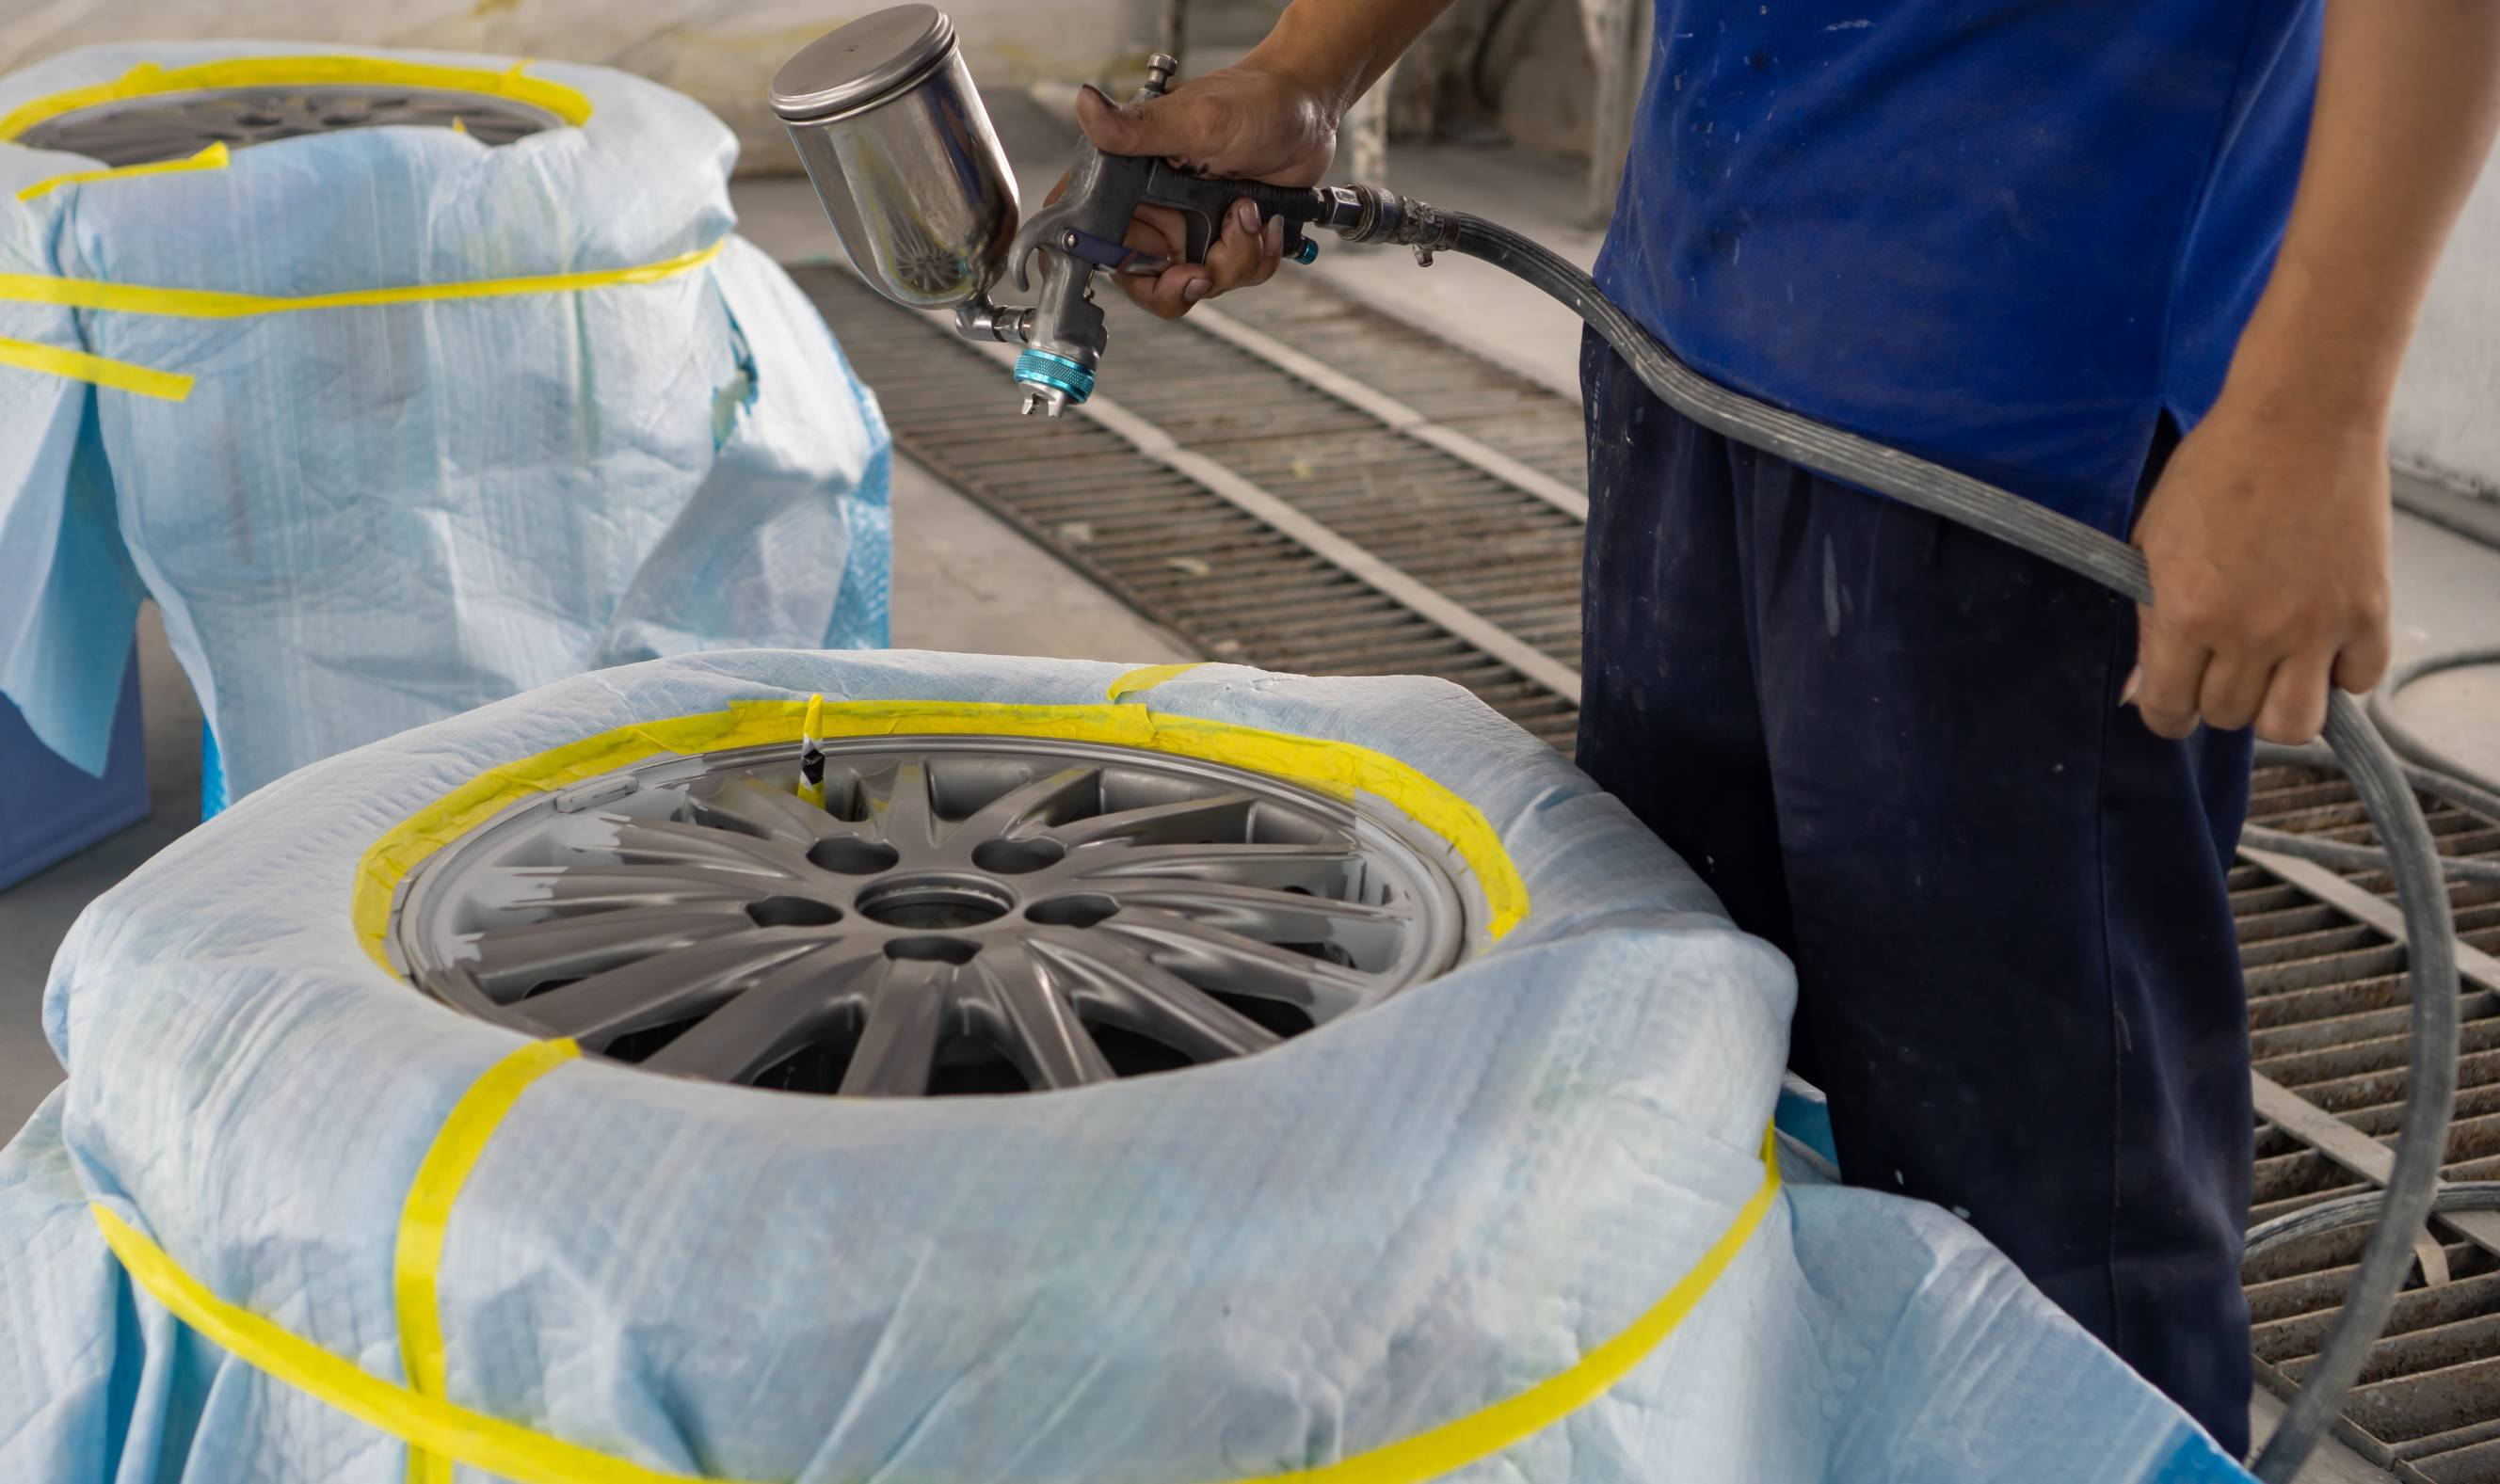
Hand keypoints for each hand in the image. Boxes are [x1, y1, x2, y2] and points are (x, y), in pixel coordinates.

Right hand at [1062, 65, 1339, 317]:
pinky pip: (1232, 277)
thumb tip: (1087, 107)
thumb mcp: (1196, 118)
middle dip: (1183, 281)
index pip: (1091, 239)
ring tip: (1249, 214)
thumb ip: (1139, 128)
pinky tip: (1264, 221)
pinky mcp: (1223, 240)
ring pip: (1196, 283)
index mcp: (1128, 180)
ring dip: (1231, 261)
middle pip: (1144, 279)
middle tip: (1204, 269)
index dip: (1112, 267)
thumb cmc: (1252, 101)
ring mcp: (1189, 228)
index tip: (1151, 268)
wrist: (1307, 111)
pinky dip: (1256, 258)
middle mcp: (1152, 209)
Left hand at [2127, 390, 2392, 744]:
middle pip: (2229, 718)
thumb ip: (2146, 620)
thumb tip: (2141, 689)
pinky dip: (2340, 674)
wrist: (2300, 417)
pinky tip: (2321, 644)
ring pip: (2294, 724)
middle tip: (2221, 664)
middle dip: (2216, 699)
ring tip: (2271, 672)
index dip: (2164, 713)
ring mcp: (2314, 625)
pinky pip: (2358, 682)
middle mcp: (2250, 631)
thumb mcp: (2152, 542)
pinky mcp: (2367, 610)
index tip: (2171, 702)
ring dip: (2277, 708)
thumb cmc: (2217, 468)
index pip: (2168, 709)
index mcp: (2186, 613)